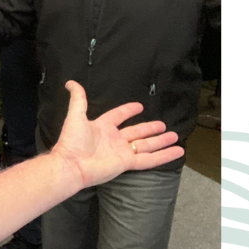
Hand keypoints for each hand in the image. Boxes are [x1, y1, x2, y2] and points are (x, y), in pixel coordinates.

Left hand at [50, 81, 183, 188]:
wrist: (72, 165)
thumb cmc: (72, 141)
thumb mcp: (76, 116)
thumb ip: (78, 99)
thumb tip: (71, 82)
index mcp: (102, 127)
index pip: (118, 116)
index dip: (127, 111)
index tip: (139, 106)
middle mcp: (114, 139)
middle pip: (136, 132)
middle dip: (149, 128)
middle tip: (163, 125)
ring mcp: (122, 152)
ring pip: (146, 145)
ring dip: (160, 141)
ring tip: (174, 136)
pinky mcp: (127, 163)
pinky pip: (149, 159)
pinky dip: (164, 156)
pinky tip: (177, 151)